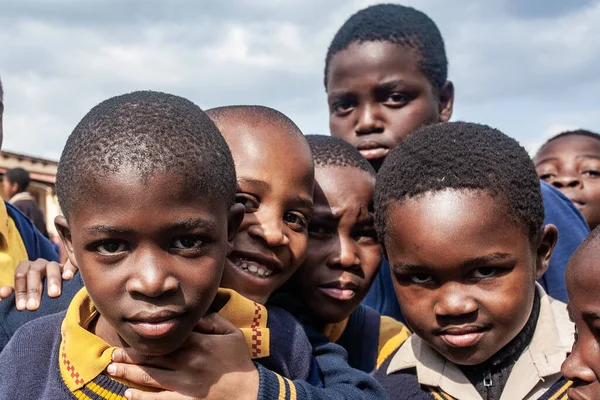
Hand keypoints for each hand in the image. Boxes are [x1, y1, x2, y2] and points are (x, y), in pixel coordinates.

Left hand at [0, 258, 77, 309]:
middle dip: (33, 291)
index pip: (20, 275)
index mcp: (26, 267)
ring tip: (53, 295)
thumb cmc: (35, 294)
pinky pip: (71, 266)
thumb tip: (3, 293)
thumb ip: (14, 292)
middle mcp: (40, 264)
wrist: (55, 292)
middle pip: (34, 272)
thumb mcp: (23, 293)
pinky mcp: (70, 268)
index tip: (22, 308)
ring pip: (52, 268)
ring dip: (52, 281)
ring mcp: (55, 265)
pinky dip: (69, 270)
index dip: (20, 291)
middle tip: (33, 307)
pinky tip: (68, 278)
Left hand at [107, 313, 258, 399]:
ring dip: (128, 372)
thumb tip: (192, 315)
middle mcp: (188, 361)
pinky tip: (128, 394)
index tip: (130, 333)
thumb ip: (212, 321)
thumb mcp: (232, 334)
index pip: (167, 336)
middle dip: (129, 354)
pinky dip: (142, 397)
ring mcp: (185, 384)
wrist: (251, 394)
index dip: (145, 335)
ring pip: (150, 376)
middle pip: (152, 356)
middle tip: (112, 353)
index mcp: (198, 343)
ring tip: (113, 368)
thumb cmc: (239, 363)